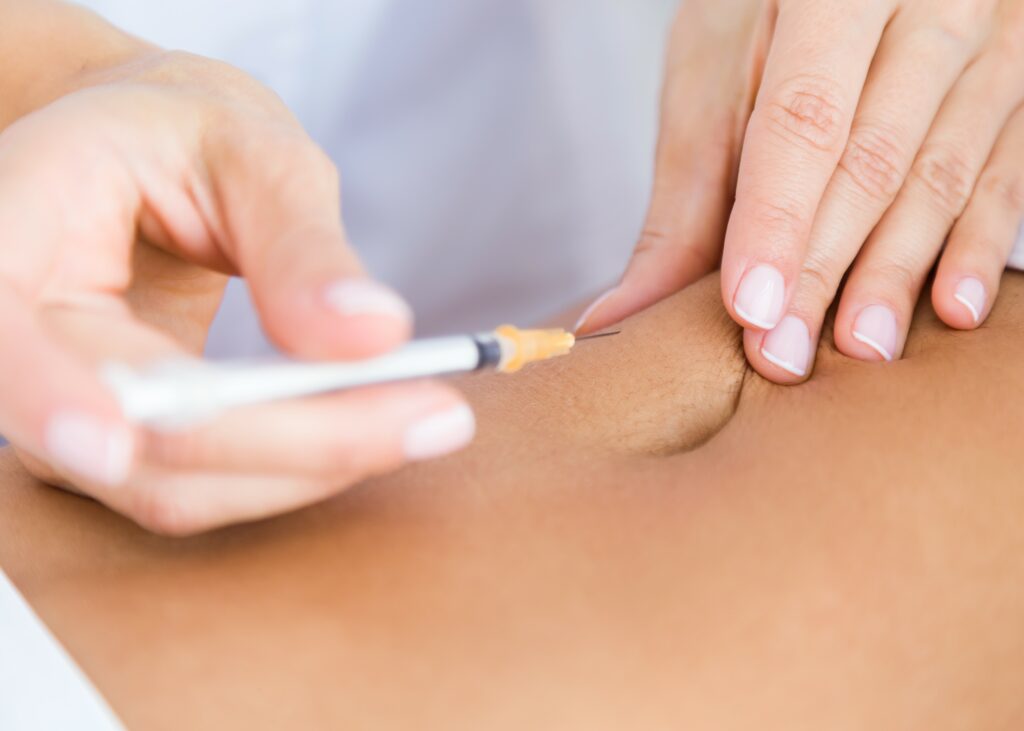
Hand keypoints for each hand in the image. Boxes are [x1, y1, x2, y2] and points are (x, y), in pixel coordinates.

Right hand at [0, 52, 473, 533]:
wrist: (153, 164)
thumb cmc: (186, 137)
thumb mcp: (252, 153)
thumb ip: (301, 242)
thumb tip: (369, 335)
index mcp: (14, 230)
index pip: (5, 334)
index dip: (49, 397)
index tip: (119, 443)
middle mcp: (19, 337)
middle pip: (130, 437)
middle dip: (289, 444)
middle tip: (426, 418)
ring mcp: (61, 407)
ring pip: (173, 484)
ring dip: (309, 466)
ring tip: (420, 416)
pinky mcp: (120, 445)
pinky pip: (203, 484)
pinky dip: (294, 467)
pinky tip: (368, 426)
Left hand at [579, 0, 1023, 381]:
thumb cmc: (763, 13)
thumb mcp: (712, 75)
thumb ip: (682, 195)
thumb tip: (622, 313)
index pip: (805, 118)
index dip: (776, 220)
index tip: (750, 308)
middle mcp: (933, 5)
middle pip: (874, 158)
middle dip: (825, 268)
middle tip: (784, 355)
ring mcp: (990, 44)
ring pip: (943, 174)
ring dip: (896, 273)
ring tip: (859, 351)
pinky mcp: (1017, 87)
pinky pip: (1006, 174)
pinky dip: (975, 246)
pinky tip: (952, 310)